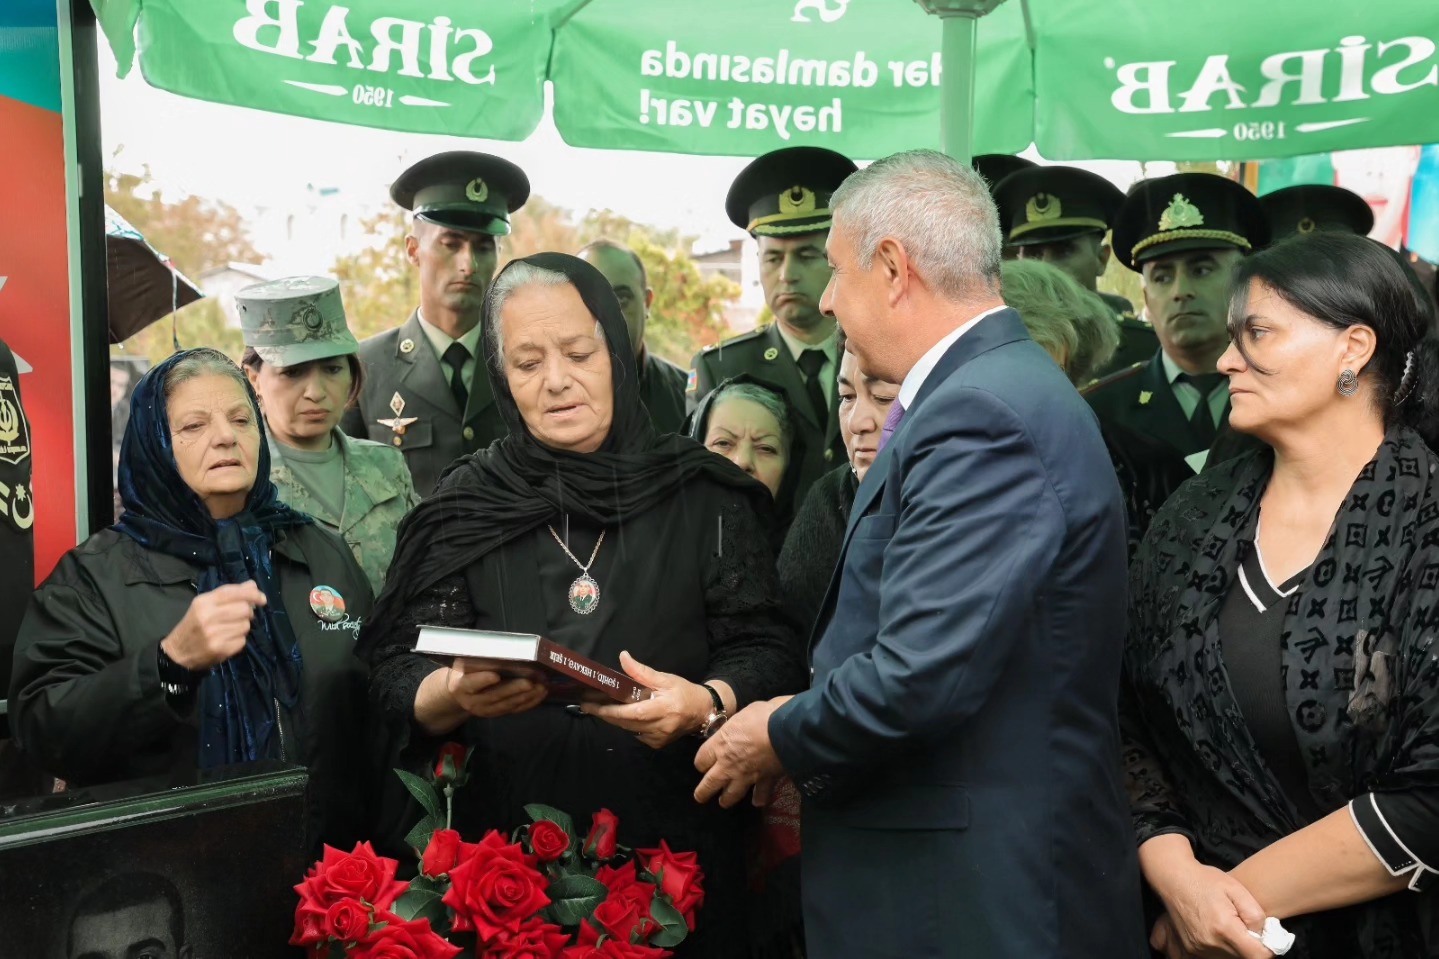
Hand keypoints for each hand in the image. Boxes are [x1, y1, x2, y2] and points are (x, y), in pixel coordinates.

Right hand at [160, 581, 265, 670]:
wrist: (176, 653)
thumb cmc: (193, 625)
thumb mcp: (205, 606)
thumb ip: (228, 595)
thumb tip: (252, 585)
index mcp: (203, 602)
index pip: (233, 592)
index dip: (252, 594)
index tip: (262, 599)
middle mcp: (208, 617)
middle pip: (244, 609)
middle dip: (247, 613)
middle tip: (240, 617)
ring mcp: (214, 634)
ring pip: (246, 625)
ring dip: (243, 627)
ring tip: (229, 630)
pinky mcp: (220, 649)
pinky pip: (242, 641)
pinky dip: (239, 640)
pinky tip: (227, 640)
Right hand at [445, 660, 547, 719]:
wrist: (461, 693)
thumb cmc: (465, 671)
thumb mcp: (464, 663)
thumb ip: (478, 659)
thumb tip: (499, 648)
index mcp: (461, 685)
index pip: (471, 683)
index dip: (483, 680)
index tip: (495, 675)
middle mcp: (473, 701)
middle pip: (494, 695)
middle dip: (514, 689)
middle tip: (529, 681)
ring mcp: (486, 710)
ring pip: (507, 704)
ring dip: (526, 696)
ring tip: (540, 686)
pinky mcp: (497, 713)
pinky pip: (515, 709)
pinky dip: (530, 702)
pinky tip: (540, 693)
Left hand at [581, 651, 711, 748]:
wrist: (703, 712)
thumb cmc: (684, 692)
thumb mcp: (665, 678)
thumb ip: (642, 672)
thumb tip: (623, 657)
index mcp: (663, 709)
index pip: (630, 713)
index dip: (608, 710)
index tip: (590, 704)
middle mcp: (659, 727)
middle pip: (624, 723)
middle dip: (604, 713)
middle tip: (587, 704)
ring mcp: (657, 739)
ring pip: (628, 729)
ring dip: (614, 719)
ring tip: (600, 707)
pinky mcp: (657, 744)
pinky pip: (635, 734)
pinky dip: (627, 724)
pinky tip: (623, 715)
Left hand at [694, 696, 789, 807]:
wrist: (787, 730)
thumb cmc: (763, 715)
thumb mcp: (741, 715)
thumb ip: (735, 728)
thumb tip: (737, 729)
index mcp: (720, 745)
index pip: (701, 761)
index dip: (701, 763)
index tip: (703, 764)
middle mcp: (728, 764)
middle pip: (709, 784)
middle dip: (703, 792)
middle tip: (700, 797)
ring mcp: (746, 776)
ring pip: (730, 795)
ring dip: (726, 799)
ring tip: (724, 802)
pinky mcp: (764, 781)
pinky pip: (760, 794)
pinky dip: (759, 798)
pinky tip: (757, 802)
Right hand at [1150, 859, 1269, 957]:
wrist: (1174, 878)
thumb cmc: (1206, 880)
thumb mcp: (1237, 889)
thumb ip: (1255, 914)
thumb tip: (1264, 935)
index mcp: (1224, 928)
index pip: (1258, 956)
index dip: (1267, 948)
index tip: (1265, 937)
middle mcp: (1210, 943)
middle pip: (1243, 958)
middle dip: (1250, 946)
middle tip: (1244, 927)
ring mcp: (1197, 949)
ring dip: (1235, 948)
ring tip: (1228, 927)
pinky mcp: (1189, 949)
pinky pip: (1213, 956)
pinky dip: (1220, 949)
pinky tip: (1217, 933)